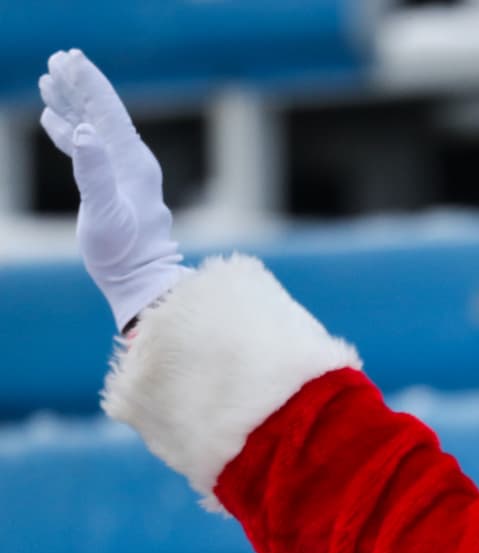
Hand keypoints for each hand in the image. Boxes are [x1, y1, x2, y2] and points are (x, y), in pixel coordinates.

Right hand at [39, 49, 188, 331]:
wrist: (139, 280)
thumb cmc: (123, 251)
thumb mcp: (105, 211)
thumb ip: (94, 171)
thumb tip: (84, 131)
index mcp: (133, 162)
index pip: (108, 111)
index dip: (88, 83)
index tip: (69, 58)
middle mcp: (132, 163)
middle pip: (103, 113)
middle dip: (79, 85)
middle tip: (57, 59)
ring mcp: (125, 174)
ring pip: (95, 128)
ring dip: (73, 104)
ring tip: (49, 81)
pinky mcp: (115, 187)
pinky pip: (91, 149)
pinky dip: (72, 132)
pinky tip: (54, 120)